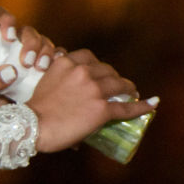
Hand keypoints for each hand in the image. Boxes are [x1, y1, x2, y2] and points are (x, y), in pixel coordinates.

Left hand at [0, 8, 61, 69]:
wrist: (2, 120)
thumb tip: (9, 72)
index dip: (4, 19)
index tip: (8, 36)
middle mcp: (13, 44)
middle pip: (25, 30)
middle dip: (29, 42)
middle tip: (26, 61)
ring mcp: (30, 52)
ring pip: (42, 40)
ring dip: (44, 50)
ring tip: (40, 68)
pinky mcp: (45, 63)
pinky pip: (56, 53)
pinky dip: (58, 56)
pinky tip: (55, 65)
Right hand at [24, 48, 152, 151]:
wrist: (31, 127)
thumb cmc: (33, 111)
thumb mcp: (45, 84)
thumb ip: (60, 81)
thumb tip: (71, 94)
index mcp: (66, 63)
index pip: (89, 57)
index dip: (98, 66)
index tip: (100, 73)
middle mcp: (82, 72)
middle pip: (107, 70)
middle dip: (113, 78)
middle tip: (117, 87)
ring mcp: (94, 90)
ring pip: (119, 85)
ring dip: (127, 89)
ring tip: (132, 94)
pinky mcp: (102, 109)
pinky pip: (127, 107)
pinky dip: (142, 106)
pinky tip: (152, 104)